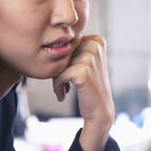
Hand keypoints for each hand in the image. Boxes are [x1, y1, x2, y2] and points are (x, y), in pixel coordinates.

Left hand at [52, 35, 114, 150]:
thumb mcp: (84, 62)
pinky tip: (63, 95)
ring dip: (57, 78)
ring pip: (59, 63)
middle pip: (63, 52)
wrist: (100, 110)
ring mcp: (91, 57)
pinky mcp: (83, 70)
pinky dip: (57, 86)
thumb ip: (73, 49)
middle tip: (64, 83)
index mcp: (97, 39)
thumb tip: (51, 39)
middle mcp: (96, 44)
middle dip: (59, 68)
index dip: (64, 60)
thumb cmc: (89, 87)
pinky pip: (59, 75)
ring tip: (64, 89)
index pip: (68, 44)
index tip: (68, 73)